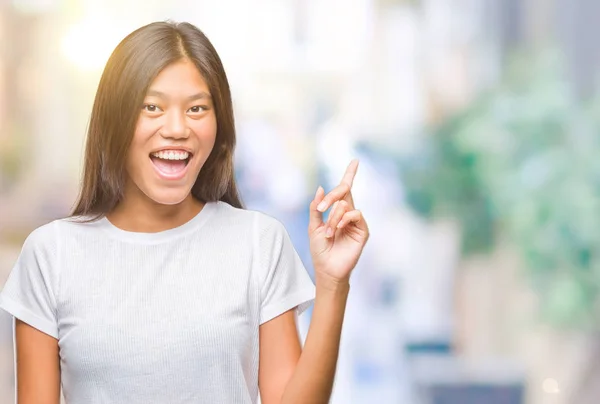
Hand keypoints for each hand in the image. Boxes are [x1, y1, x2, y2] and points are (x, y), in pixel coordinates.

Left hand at [308, 159, 369, 284]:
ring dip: (333, 217)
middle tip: (322, 208)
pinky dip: (343, 219)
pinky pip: (355, 214)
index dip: (350, 174)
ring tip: (328, 232)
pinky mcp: (363, 230)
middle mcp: (349, 214)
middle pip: (345, 191)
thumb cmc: (320, 250)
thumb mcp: (313, 226)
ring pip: (346, 205)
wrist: (327, 269)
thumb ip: (316, 207)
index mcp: (337, 211)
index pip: (345, 189)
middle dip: (332, 196)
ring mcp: (356, 222)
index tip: (355, 161)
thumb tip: (321, 187)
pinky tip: (337, 229)